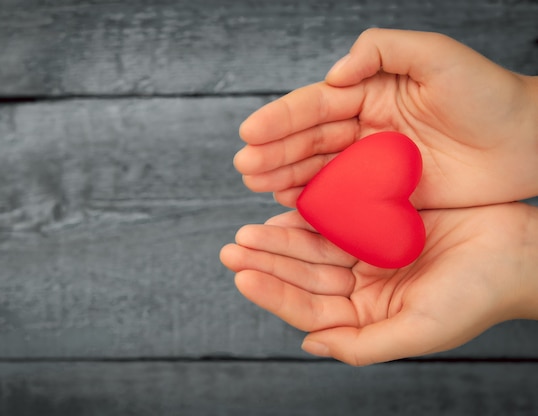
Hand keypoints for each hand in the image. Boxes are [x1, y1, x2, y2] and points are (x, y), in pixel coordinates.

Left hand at [220, 203, 537, 365]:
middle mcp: (361, 289)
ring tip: (248, 231)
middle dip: (267, 263)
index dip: (274, 293)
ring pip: (311, 248)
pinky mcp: (377, 224)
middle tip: (233, 247)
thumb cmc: (477, 295)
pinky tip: (283, 209)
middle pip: (302, 277)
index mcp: (367, 318)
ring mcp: (366, 255)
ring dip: (279, 239)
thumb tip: (309, 345)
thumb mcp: (422, 329)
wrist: (519, 251)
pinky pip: (334, 219)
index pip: (308, 310)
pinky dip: (308, 215)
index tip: (242, 275)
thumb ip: (364, 345)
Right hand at [234, 29, 537, 208]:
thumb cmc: (486, 93)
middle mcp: (365, 126)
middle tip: (245, 167)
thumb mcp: (436, 55)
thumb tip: (333, 76)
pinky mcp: (385, 192)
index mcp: (370, 91)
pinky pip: (342, 197)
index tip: (250, 132)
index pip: (316, 104)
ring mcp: (372, 161)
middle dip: (274, 152)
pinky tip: (289, 203)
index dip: (281, 118)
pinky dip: (314, 200)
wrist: (526, 142)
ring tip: (257, 185)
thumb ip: (381, 50)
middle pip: (309, 139)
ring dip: (285, 176)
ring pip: (318, 169)